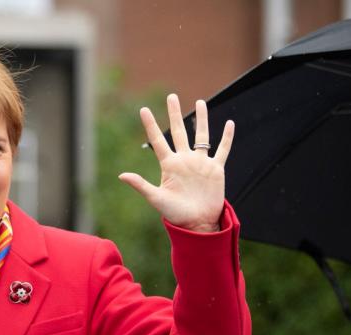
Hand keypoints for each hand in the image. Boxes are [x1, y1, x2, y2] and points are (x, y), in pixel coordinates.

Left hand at [119, 94, 233, 232]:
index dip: (151, 125)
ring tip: (200, 102)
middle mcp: (184, 160)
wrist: (197, 223)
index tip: (143, 109)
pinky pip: (222, 150)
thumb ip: (141, 185)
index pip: (158, 140)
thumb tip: (121, 175)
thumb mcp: (156, 198)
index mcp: (169, 165)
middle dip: (174, 114)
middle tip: (171, 96)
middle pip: (179, 131)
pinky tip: (229, 124)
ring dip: (201, 119)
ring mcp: (200, 163)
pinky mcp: (215, 170)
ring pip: (201, 136)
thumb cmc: (175, 214)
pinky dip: (226, 138)